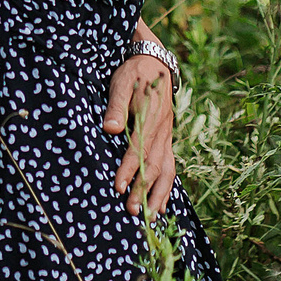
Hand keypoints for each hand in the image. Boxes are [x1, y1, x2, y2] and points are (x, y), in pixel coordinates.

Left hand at [103, 53, 177, 216]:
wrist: (155, 63)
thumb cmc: (134, 74)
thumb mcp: (122, 82)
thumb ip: (116, 105)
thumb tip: (110, 129)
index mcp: (151, 118)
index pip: (139, 149)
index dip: (129, 169)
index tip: (118, 186)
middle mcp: (162, 131)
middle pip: (154, 165)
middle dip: (143, 189)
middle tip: (131, 210)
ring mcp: (167, 137)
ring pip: (167, 171)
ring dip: (159, 194)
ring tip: (151, 217)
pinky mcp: (166, 141)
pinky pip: (170, 167)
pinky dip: (166, 188)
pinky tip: (161, 205)